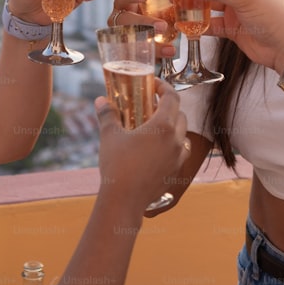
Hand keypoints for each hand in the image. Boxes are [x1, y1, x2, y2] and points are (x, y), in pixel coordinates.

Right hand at [94, 79, 188, 215]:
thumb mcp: (110, 136)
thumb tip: (100, 100)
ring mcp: (178, 157)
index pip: (172, 97)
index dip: (164, 86)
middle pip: (180, 114)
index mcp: (164, 126)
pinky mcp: (176, 172)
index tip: (153, 84)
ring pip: (183, 134)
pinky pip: (180, 152)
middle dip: (168, 106)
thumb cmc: (117, 165)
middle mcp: (176, 140)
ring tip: (156, 127)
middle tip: (151, 104)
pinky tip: (157, 149)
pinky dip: (173, 145)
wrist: (124, 200)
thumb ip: (107, 115)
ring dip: (173, 126)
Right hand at [106, 0, 174, 58]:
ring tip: (169, 49)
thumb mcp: (161, 9)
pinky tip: (168, 54)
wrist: (155, 39)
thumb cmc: (155, 18)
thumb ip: (169, 4)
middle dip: (143, 23)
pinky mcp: (126, 54)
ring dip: (149, 44)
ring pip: (129, 42)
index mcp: (123, 5)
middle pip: (123, 20)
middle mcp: (118, 20)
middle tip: (162, 26)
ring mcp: (119, 38)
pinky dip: (154, 56)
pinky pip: (136, 57)